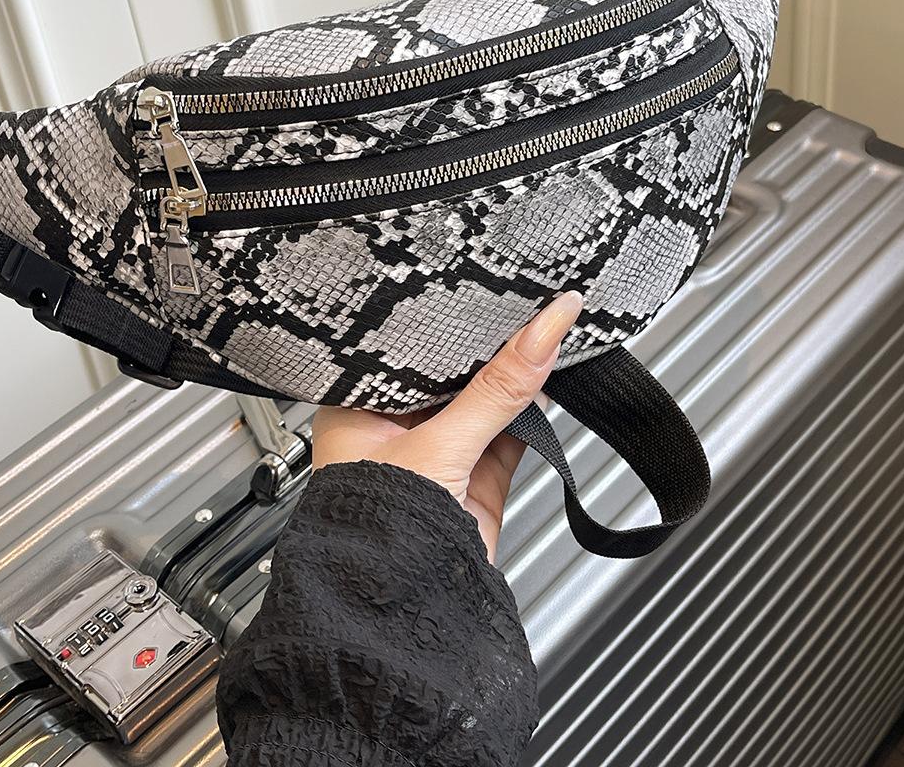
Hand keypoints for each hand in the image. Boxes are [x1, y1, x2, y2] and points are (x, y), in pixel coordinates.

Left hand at [311, 291, 583, 560]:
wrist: (402, 621)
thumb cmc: (377, 537)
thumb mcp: (440, 445)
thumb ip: (498, 389)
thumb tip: (544, 329)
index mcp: (356, 406)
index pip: (405, 346)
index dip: (443, 318)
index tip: (480, 283)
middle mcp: (392, 427)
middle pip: (449, 371)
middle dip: (485, 345)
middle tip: (521, 298)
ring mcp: (435, 454)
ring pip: (482, 401)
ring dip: (513, 377)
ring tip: (543, 328)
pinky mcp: (471, 480)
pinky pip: (506, 434)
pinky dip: (529, 414)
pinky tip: (547, 380)